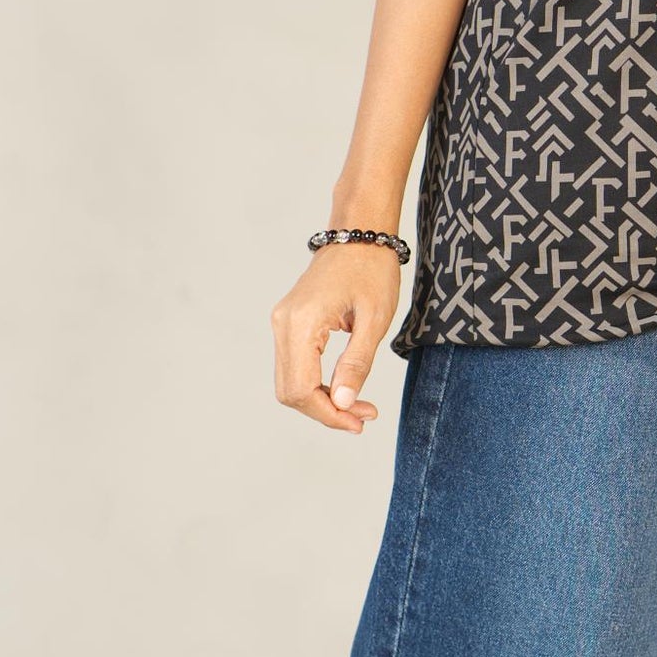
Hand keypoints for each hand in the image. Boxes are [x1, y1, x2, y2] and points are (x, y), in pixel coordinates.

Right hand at [270, 246, 398, 432]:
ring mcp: (281, 323)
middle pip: (289, 392)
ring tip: (358, 405)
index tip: (359, 422)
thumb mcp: (374, 319)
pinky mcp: (288, 322)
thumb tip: (341, 403)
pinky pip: (295, 365)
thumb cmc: (372, 269)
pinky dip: (316, 383)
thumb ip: (357, 363)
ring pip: (290, 382)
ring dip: (321, 400)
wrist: (359, 233)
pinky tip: (343, 387)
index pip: (301, 389)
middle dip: (325, 411)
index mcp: (300, 323)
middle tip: (363, 417)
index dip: (328, 414)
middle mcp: (282, 324)